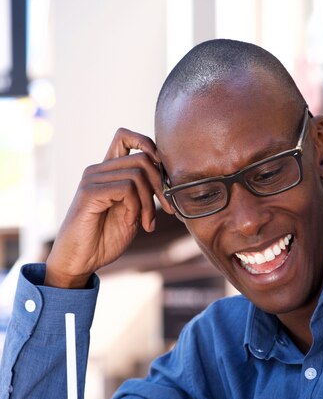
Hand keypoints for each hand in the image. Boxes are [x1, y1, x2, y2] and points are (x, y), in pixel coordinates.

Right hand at [45, 128, 173, 287]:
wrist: (80, 261)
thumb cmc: (104, 239)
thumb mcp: (132, 213)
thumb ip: (144, 194)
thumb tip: (166, 179)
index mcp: (108, 172)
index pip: (127, 137)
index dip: (149, 146)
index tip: (164, 176)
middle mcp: (98, 170)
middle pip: (142, 158)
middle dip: (161, 185)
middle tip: (166, 210)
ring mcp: (92, 179)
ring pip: (138, 175)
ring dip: (150, 203)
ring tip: (146, 223)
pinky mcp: (89, 192)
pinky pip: (126, 189)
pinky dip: (136, 207)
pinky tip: (131, 222)